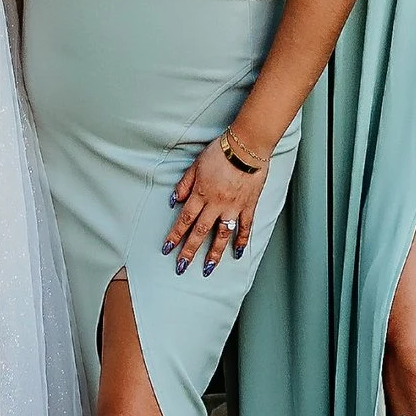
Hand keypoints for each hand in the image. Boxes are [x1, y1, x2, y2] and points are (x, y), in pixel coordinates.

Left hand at [166, 134, 265, 275]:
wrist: (247, 146)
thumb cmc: (220, 151)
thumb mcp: (196, 164)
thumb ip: (185, 184)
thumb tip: (174, 200)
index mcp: (201, 194)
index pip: (185, 219)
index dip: (175, 235)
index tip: (167, 249)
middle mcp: (216, 204)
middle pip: (200, 232)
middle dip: (189, 251)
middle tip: (181, 267)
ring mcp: (234, 207)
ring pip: (222, 235)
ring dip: (214, 253)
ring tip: (207, 268)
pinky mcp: (249, 206)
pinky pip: (245, 227)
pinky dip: (241, 241)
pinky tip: (237, 253)